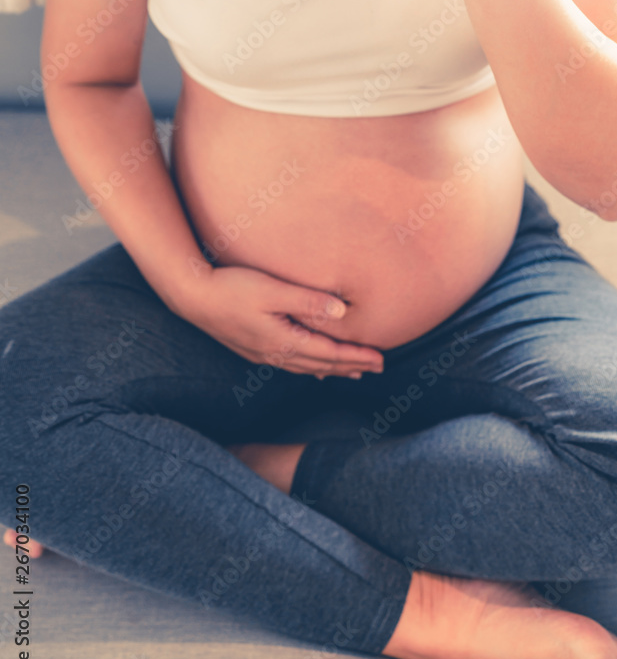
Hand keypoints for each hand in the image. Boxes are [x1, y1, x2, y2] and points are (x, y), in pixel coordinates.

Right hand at [176, 264, 383, 377]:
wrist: (193, 297)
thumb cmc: (232, 287)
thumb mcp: (273, 290)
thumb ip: (307, 301)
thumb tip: (342, 311)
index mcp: (284, 341)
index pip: (329, 353)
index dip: (356, 356)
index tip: (380, 358)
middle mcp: (275, 353)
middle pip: (321, 364)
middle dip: (351, 366)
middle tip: (378, 367)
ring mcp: (263, 353)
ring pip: (307, 367)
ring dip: (332, 369)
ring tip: (353, 371)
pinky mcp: (253, 348)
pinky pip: (291, 364)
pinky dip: (309, 367)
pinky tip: (313, 368)